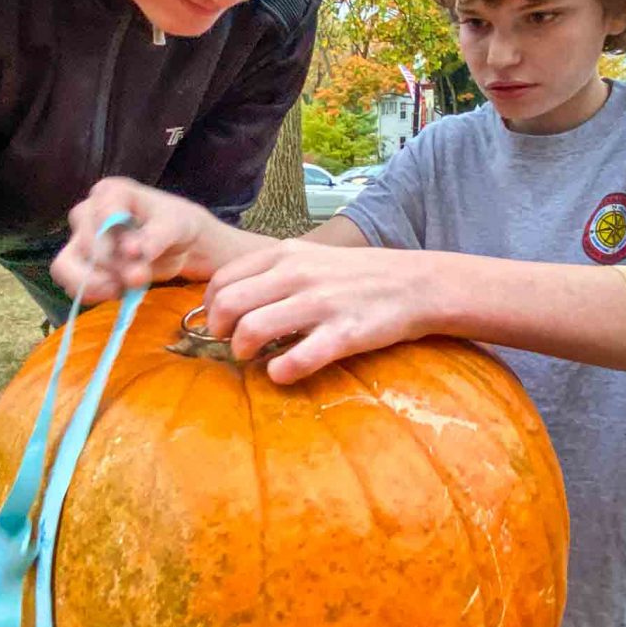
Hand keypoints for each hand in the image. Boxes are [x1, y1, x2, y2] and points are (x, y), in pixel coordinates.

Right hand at [52, 176, 229, 302]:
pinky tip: (116, 291)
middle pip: (86, 244)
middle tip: (140, 275)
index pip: (102, 211)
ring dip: (94, 284)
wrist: (173, 244)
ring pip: (65, 265)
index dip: (113, 234)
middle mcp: (89, 212)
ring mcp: (80, 239)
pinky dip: (92, 294)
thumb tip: (133, 252)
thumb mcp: (174, 225)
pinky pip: (71, 284)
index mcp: (112, 192)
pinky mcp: (78, 265)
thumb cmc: (172, 224)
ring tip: (122, 289)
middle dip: (114, 266)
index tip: (134, 252)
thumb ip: (155, 236)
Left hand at [204, 240, 436, 382]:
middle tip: (232, 344)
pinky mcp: (343, 334)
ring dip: (243, 352)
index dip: (210, 307)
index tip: (221, 323)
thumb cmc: (355, 274)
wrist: (414, 283)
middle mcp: (296, 274)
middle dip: (219, 332)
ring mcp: (320, 304)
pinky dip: (279, 372)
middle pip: (228, 305)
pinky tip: (282, 372)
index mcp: (284, 254)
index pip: (222, 279)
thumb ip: (271, 274)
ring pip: (253, 330)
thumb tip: (230, 301)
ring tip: (254, 358)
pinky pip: (297, 359)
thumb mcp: (310, 257)